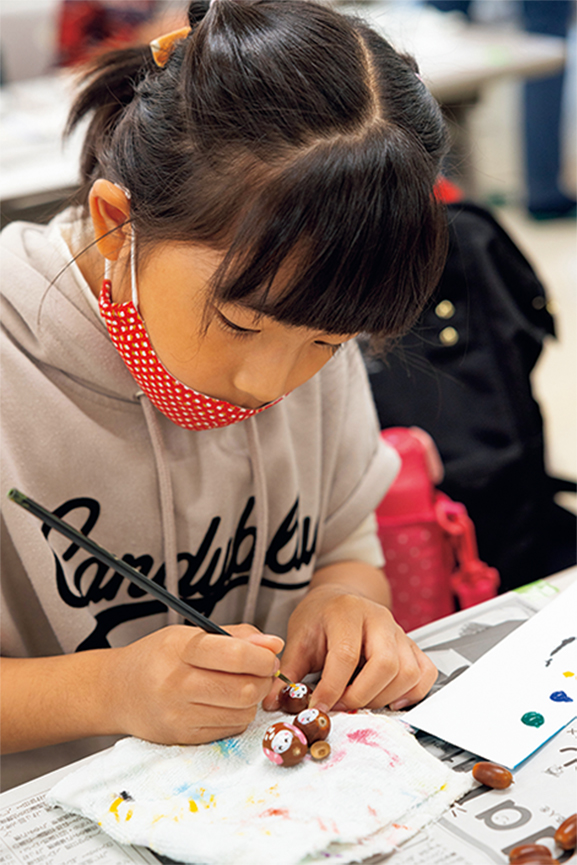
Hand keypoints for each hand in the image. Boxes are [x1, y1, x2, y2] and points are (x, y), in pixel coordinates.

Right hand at [106, 624, 283, 744]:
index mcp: (180, 650)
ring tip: (241, 684)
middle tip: (262, 669)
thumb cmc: (156, 657)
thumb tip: (273, 644)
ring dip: (253, 698)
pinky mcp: (185, 738)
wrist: (117, 691)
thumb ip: (235, 636)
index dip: (262, 656)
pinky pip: (230, 728)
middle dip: (264, 678)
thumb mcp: (190, 633)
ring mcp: (180, 715)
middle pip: (245, 689)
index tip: (270, 653)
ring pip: (243, 712)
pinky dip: (238, 715)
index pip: (235, 655)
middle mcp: (178, 685)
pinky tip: (224, 702)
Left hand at [262, 576, 435, 712]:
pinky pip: (425, 673)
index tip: (319, 706)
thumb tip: (274, 702)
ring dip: (384, 697)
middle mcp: (379, 618)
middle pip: (385, 665)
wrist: (338, 599)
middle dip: (361, 696)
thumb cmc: (320, 618)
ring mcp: (399, 631)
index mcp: (347, 612)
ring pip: (408, 672)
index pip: (346, 655)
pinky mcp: (412, 645)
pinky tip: (388, 698)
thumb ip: (289, 672)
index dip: (332, 688)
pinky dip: (412, 693)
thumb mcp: (299, 639)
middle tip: (341, 704)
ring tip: (360, 700)